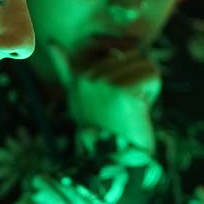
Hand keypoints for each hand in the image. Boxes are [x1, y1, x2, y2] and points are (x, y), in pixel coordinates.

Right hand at [45, 42, 159, 149]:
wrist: (113, 160)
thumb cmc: (99, 128)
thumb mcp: (79, 97)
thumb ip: (67, 69)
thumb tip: (51, 43)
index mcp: (78, 75)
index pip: (116, 51)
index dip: (125, 75)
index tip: (113, 101)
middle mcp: (87, 76)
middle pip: (133, 55)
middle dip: (136, 80)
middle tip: (122, 107)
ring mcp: (104, 82)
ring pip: (145, 64)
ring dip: (145, 87)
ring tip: (130, 109)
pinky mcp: (123, 91)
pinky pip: (152, 77)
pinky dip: (152, 94)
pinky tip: (137, 112)